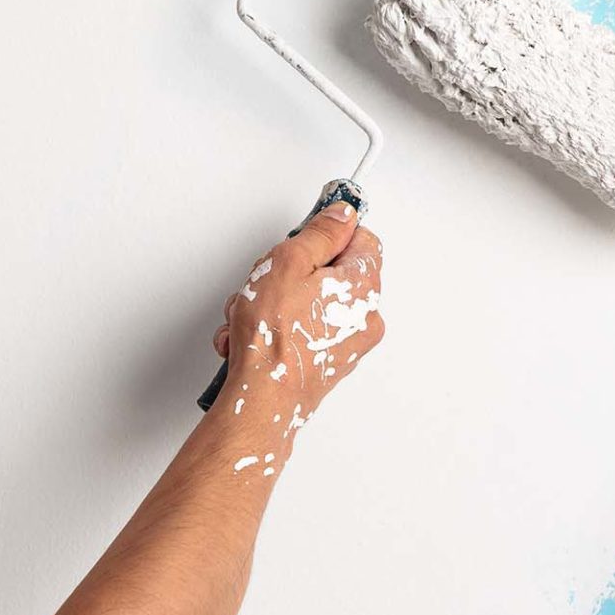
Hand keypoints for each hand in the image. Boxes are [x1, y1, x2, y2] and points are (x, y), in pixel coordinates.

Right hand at [210, 200, 383, 457]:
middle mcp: (364, 316)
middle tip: (267, 281)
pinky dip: (276, 330)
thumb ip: (320, 233)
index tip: (305, 234)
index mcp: (364, 285)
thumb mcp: (290, 261)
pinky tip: (250, 338)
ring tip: (249, 316)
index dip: (328, 233)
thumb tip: (341, 215)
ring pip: (309, 303)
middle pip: (330, 273)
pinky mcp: (327, 363)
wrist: (262, 399)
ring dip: (273, 305)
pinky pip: (303, 332)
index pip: (361, 239)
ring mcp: (347, 343)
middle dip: (289, 274)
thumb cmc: (275, 338)